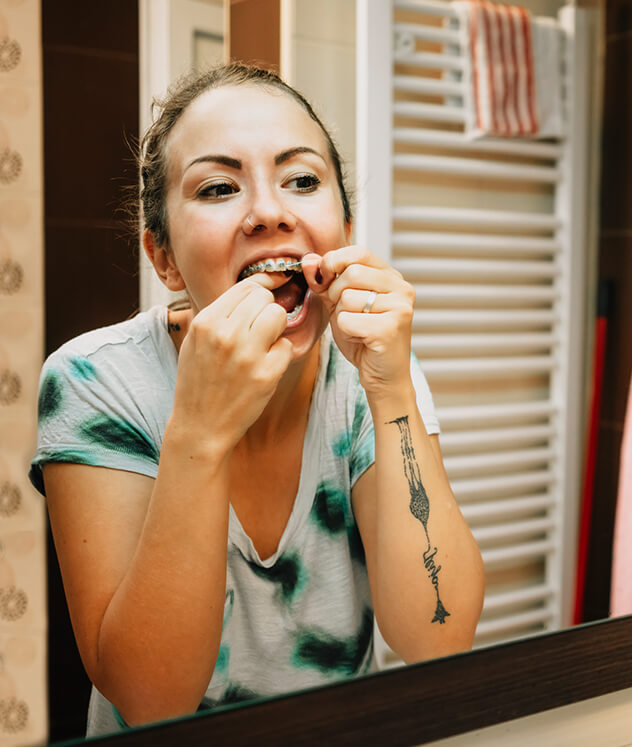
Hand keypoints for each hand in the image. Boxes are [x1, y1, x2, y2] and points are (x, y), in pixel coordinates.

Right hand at [171, 277, 291, 451]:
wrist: (200, 426)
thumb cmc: (199, 382)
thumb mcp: (196, 341)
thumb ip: (220, 313)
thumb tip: (257, 287)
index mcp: (206, 322)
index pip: (246, 286)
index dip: (260, 291)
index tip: (265, 298)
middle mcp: (226, 334)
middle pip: (264, 298)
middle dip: (266, 310)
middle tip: (259, 329)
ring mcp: (247, 355)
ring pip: (279, 315)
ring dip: (276, 327)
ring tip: (264, 344)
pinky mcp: (266, 375)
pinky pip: (286, 346)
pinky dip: (279, 355)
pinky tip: (264, 366)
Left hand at [302, 246, 414, 395]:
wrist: (383, 376)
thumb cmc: (364, 340)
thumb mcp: (340, 304)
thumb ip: (326, 281)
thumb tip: (309, 259)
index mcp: (392, 277)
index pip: (359, 252)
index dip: (334, 262)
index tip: (324, 278)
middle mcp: (401, 288)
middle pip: (351, 273)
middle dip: (336, 294)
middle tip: (346, 313)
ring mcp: (399, 308)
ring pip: (348, 297)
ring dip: (342, 316)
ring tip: (356, 328)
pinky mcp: (390, 328)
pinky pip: (348, 320)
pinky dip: (346, 332)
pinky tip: (360, 339)